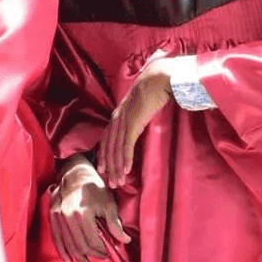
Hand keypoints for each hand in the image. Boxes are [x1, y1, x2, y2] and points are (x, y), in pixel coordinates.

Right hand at [48, 155, 127, 261]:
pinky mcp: (52, 214)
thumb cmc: (95, 187)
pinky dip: (62, 249)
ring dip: (77, 257)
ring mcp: (58, 214)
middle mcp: (67, 215)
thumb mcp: (109, 203)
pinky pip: (56, 236)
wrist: (75, 171)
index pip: (93, 241)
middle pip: (80, 244)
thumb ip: (115, 223)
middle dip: (91, 255)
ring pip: (67, 243)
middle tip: (101, 260)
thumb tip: (124, 240)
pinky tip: (68, 259)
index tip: (109, 255)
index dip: (102, 251)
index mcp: (82, 212)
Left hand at [98, 61, 172, 187]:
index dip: (104, 155)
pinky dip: (126, 157)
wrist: (158, 78)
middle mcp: (117, 118)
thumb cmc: (153, 92)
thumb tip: (138, 128)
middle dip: (109, 166)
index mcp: (118, 115)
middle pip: (109, 147)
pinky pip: (127, 143)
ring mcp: (124, 120)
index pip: (107, 139)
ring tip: (119, 181)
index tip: (104, 170)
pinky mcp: (134, 121)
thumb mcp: (141, 108)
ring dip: (117, 166)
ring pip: (116, 148)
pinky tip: (127, 170)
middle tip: (111, 183)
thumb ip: (137, 118)